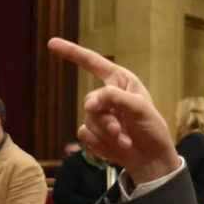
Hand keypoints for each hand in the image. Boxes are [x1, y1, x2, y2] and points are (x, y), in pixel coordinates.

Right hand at [48, 39, 179, 185]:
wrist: (152, 159)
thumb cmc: (152, 129)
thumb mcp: (139, 108)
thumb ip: (113, 98)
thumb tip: (87, 103)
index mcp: (121, 82)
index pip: (94, 63)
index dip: (73, 53)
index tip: (51, 43)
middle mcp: (108, 96)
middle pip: (90, 100)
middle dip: (105, 119)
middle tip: (119, 130)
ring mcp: (100, 115)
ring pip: (89, 120)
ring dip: (107, 134)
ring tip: (125, 142)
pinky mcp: (94, 133)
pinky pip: (85, 134)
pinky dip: (102, 143)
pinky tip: (117, 148)